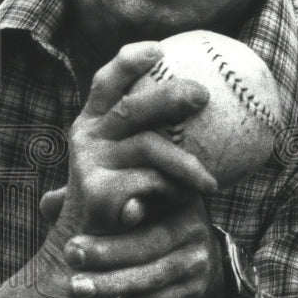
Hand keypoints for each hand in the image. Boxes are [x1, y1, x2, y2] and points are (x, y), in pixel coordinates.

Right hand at [53, 41, 215, 239]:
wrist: (90, 247)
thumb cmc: (125, 198)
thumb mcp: (134, 162)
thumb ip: (156, 137)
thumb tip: (211, 107)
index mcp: (92, 122)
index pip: (106, 82)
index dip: (129, 61)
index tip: (158, 49)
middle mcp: (87, 136)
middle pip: (130, 107)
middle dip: (168, 96)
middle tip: (202, 95)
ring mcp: (89, 161)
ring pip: (149, 146)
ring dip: (186, 164)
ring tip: (211, 182)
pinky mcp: (98, 189)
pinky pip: (152, 183)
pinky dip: (174, 192)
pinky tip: (184, 203)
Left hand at [64, 194, 226, 297]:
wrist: (195, 257)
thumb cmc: (147, 220)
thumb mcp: (133, 201)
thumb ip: (95, 199)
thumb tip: (47, 203)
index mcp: (175, 195)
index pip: (146, 201)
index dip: (113, 211)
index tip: (83, 220)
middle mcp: (193, 225)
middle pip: (147, 242)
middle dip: (106, 251)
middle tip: (69, 254)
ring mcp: (196, 260)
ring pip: (150, 277)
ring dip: (111, 285)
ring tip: (76, 289)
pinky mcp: (192, 291)